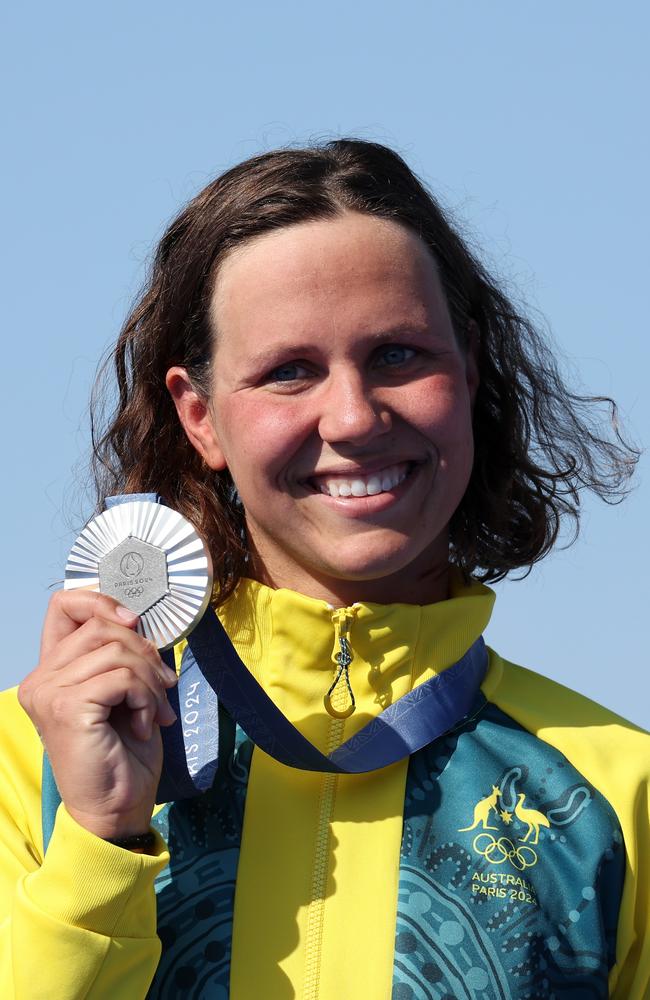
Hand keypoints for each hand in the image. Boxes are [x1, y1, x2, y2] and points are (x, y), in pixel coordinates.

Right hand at [19, 590, 177, 839]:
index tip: (134, 623)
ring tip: (155, 711)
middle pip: (101, 626)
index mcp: (51, 670)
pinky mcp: (68, 707)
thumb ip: (119, 654)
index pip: (64, 606)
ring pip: (116, 650)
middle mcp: (41, 678)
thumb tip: (136, 620)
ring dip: (149, 680)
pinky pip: (122, 677)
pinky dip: (145, 698)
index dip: (103, 602)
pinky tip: (146, 725)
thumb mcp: (124, 691)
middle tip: (163, 686)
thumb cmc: (123, 753)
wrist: (117, 807)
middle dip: (144, 652)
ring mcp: (50, 692)